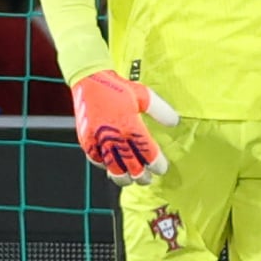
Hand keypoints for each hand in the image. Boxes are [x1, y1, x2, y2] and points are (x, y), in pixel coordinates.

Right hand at [72, 70, 168, 185]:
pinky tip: (110, 168)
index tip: (161, 169)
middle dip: (141, 176)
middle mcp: (116, 136)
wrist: (90, 80)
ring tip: (129, 180)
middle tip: (147, 179)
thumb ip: (161, 110)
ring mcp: (100, 140)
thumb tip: (174, 123)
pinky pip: (96, 160)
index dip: (156, 165)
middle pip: (132, 166)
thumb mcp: (144, 95)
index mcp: (131, 126)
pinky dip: (104, 167)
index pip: (148, 153)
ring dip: (123, 177)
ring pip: (113, 168)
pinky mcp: (86, 140)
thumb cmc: (118, 87)